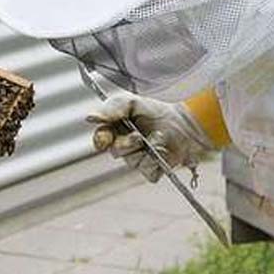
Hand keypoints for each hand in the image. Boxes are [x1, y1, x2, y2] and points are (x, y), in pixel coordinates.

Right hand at [86, 92, 213, 182]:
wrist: (183, 122)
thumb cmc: (155, 111)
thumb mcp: (131, 102)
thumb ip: (112, 108)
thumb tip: (90, 117)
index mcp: (114, 131)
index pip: (101, 139)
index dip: (101, 140)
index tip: (105, 137)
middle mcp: (123, 146)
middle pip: (116, 151)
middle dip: (126, 143)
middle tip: (138, 136)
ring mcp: (137, 160)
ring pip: (131, 161)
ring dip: (145, 149)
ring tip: (157, 137)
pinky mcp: (151, 170)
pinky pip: (148, 171)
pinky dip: (156, 161)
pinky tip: (163, 150)